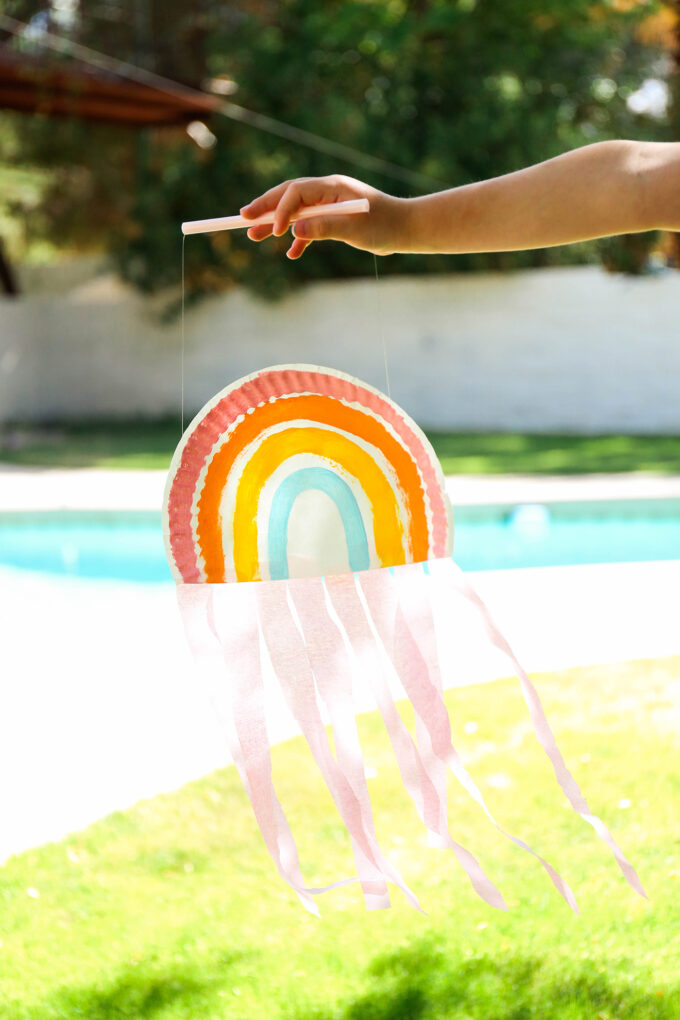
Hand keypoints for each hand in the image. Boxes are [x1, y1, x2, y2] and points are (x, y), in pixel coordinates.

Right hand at [240, 174, 407, 258]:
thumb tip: (293, 230)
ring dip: (275, 224)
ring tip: (252, 236)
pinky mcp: (333, 219)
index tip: (271, 230)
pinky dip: (298, 238)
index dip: (279, 210)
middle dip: (265, 208)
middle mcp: (326, 192)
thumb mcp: (354, 228)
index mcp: (331, 187)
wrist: (405, 229)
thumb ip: (323, 227)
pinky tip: (290, 253)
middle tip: (241, 218)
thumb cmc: (384, 225)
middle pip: (288, 197)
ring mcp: (329, 205)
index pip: (295, 193)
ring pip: (295, 212)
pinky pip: (309, 226)